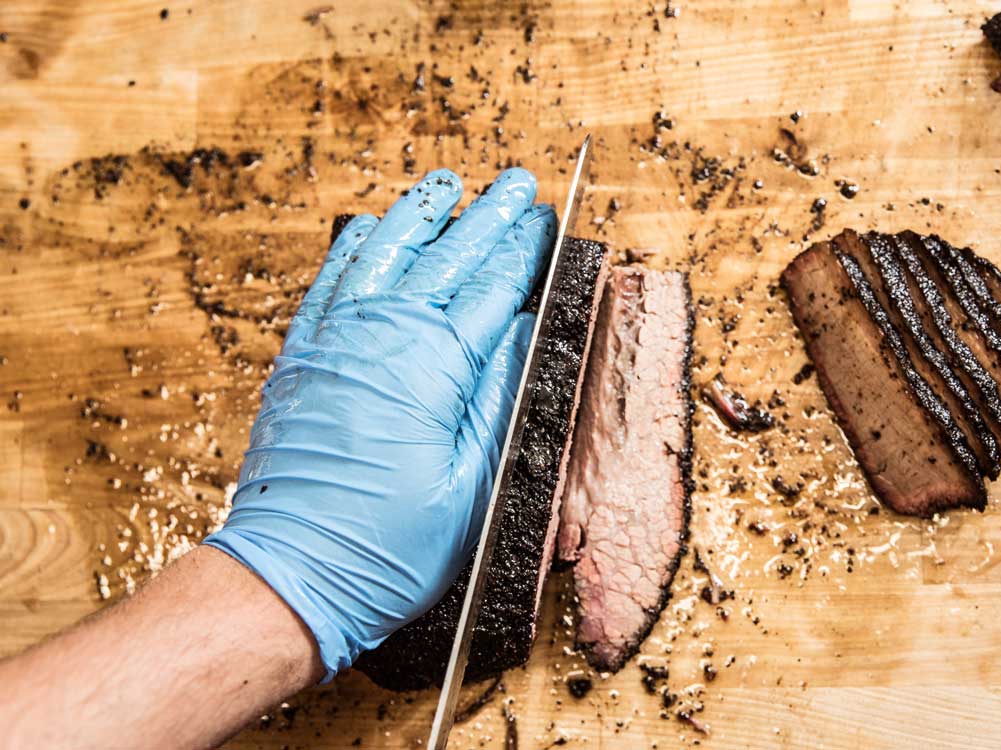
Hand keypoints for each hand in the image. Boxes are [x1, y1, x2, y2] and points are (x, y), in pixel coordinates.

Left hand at [205, 167, 556, 680]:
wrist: (292, 573)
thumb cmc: (386, 546)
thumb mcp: (472, 485)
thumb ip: (499, 399)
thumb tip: (522, 334)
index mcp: (431, 371)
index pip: (490, 292)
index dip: (521, 252)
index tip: (543, 220)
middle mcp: (382, 342)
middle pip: (446, 263)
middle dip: (487, 220)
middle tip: (517, 186)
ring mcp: (336, 344)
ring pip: (387, 259)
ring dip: (422, 217)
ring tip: (448, 184)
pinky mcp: (304, 359)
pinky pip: (330, 286)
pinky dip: (352, 251)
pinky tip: (370, 229)